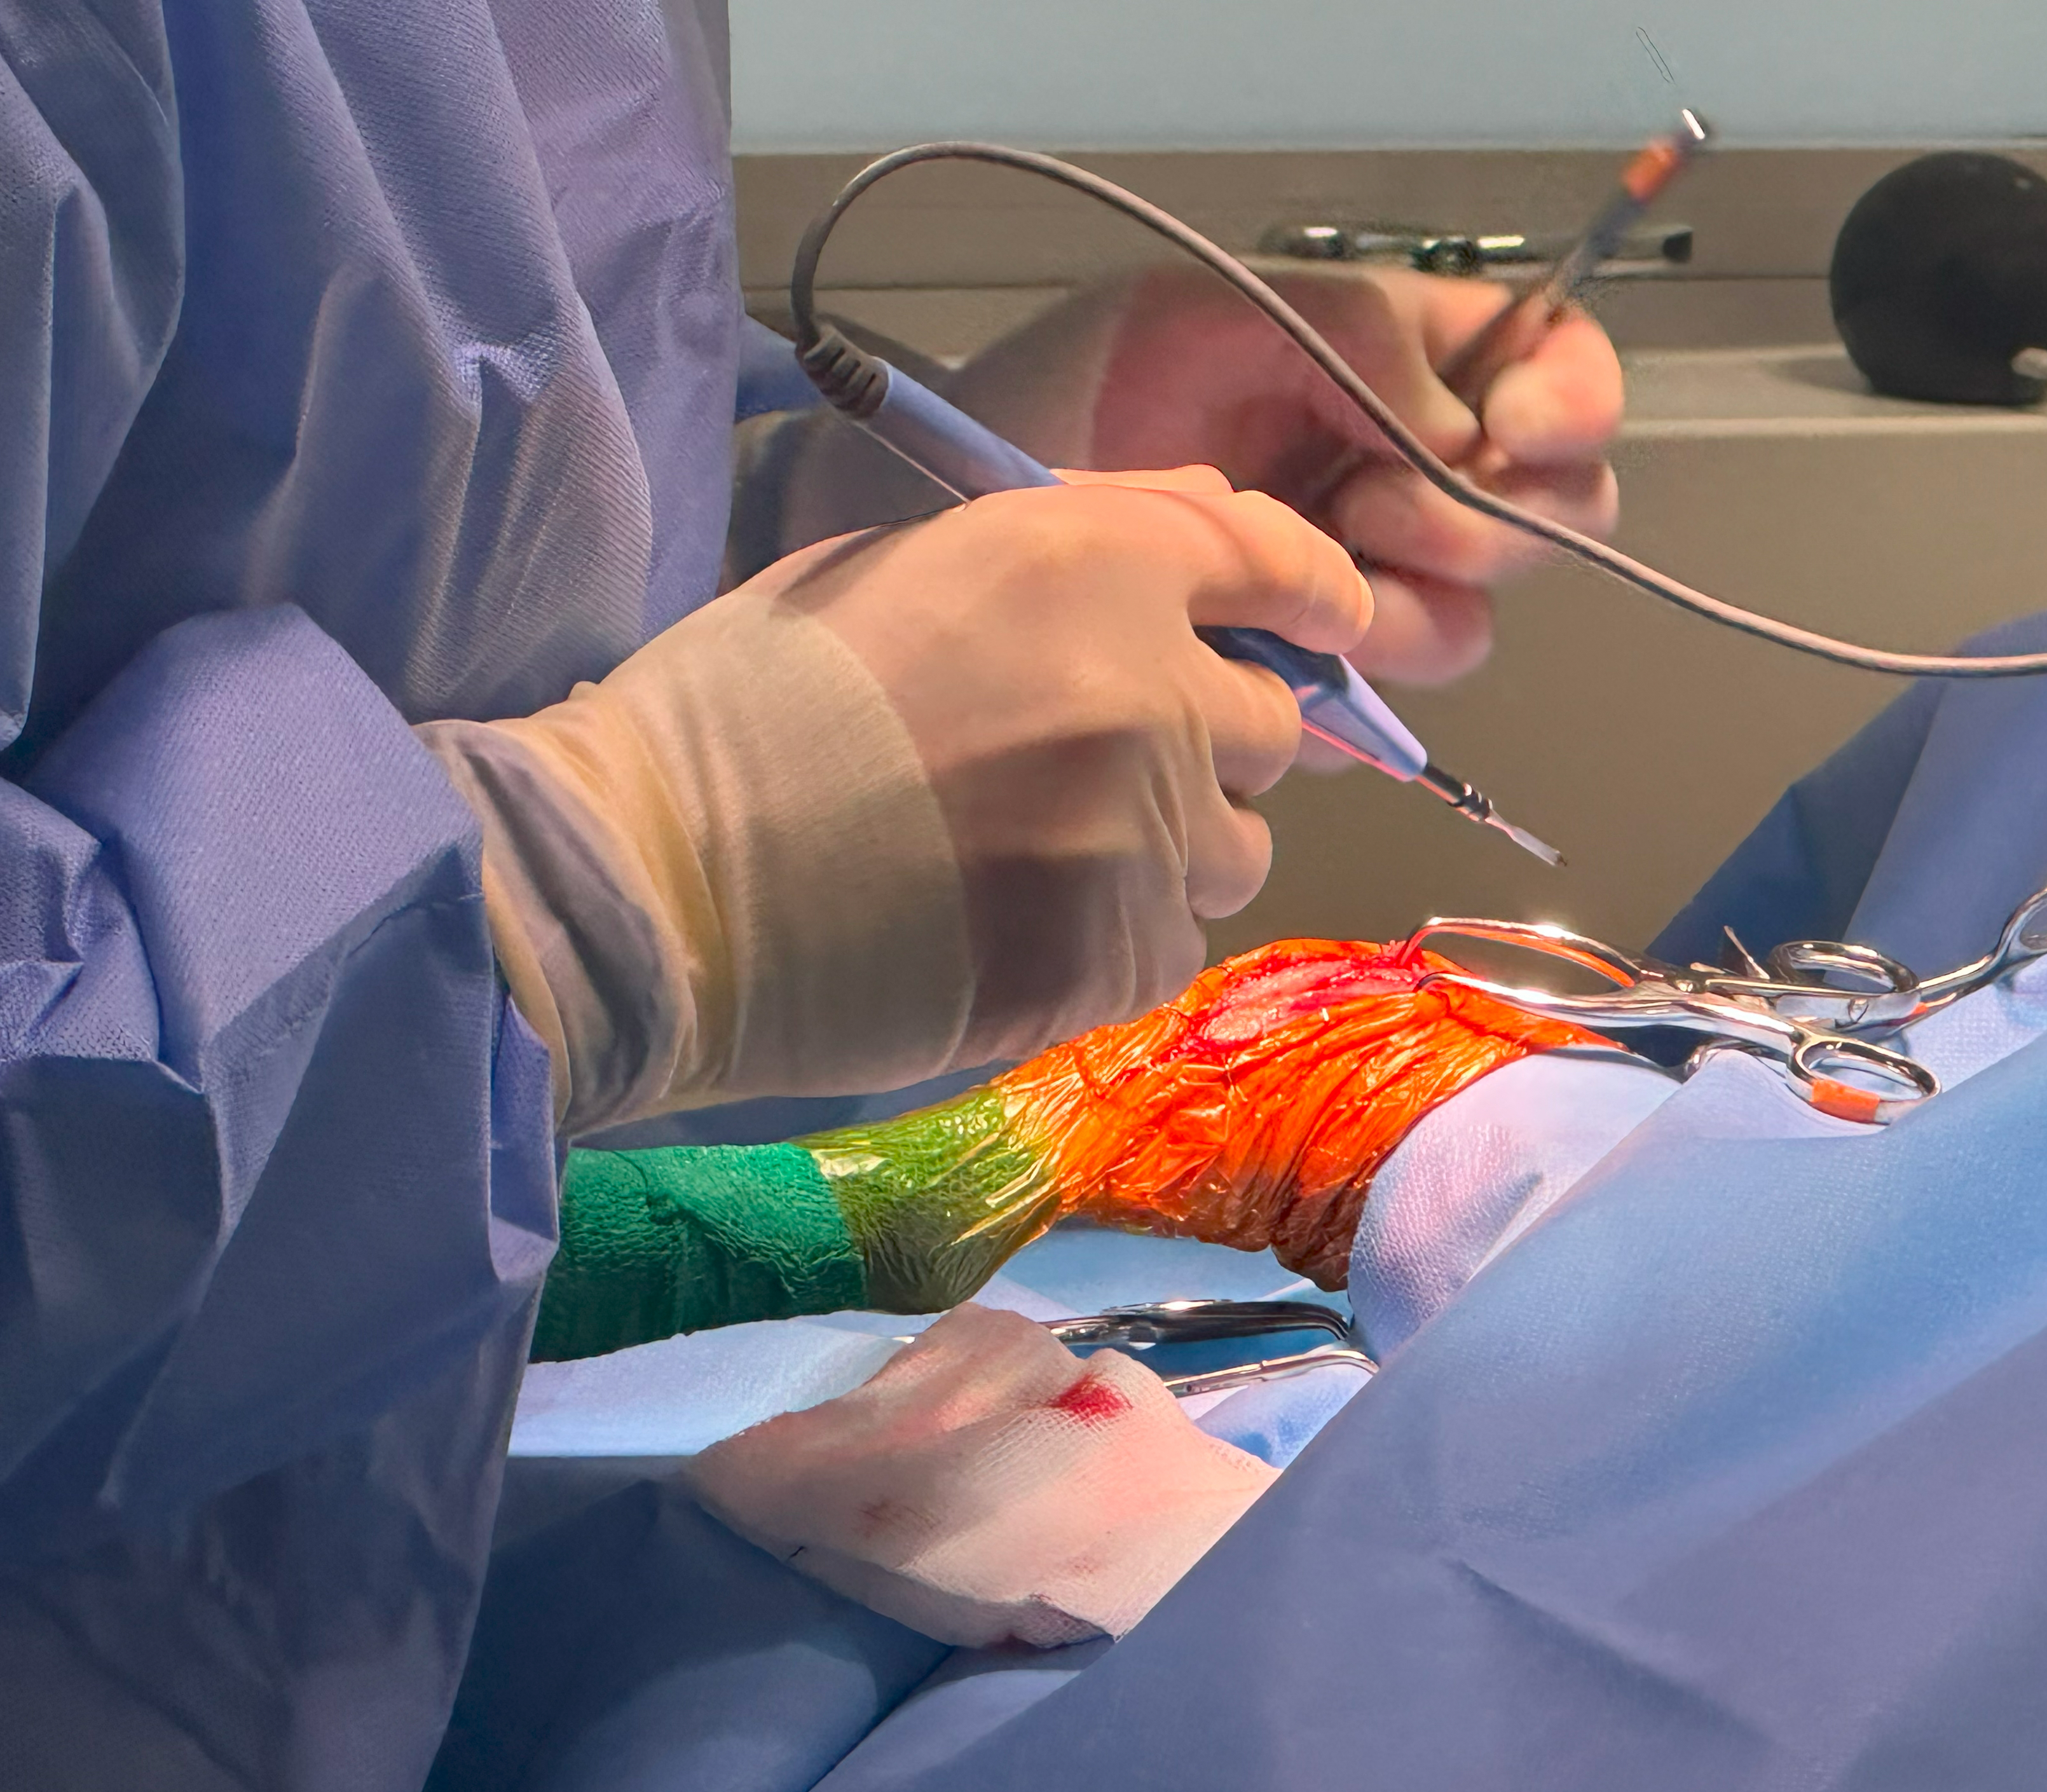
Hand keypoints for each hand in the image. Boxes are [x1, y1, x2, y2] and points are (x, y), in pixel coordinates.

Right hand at [424, 468, 1368, 1130]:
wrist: (660, 875)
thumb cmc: (749, 703)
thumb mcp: (904, 564)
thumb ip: (1071, 540)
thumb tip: (1198, 524)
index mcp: (1094, 562)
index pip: (1278, 560)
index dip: (1316, 595)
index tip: (1328, 625)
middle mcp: (1150, 689)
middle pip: (1271, 727)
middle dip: (1207, 743)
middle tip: (1099, 766)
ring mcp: (1144, 832)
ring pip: (1234, 848)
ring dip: (1168, 848)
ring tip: (1040, 860)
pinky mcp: (1117, 955)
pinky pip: (1168, 944)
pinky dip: (1112, 939)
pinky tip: (1009, 929)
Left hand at [947, 263, 1621, 695]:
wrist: (946, 528)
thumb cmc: (1054, 397)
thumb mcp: (1193, 318)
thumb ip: (1349, 340)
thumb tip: (1464, 429)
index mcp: (1385, 359)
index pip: (1547, 364)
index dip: (1569, 400)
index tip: (1516, 433)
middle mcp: (1391, 472)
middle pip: (1547, 513)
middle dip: (1482, 522)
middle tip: (1371, 508)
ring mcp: (1353, 580)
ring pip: (1468, 622)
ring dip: (1411, 609)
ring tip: (1302, 584)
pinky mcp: (1302, 677)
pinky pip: (1380, 707)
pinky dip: (1342, 688)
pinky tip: (1262, 655)